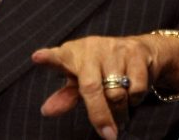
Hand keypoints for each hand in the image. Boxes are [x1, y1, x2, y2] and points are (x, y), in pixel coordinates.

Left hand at [32, 35, 171, 139]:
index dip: (48, 58)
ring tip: (120, 114)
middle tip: (108, 134)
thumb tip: (47, 111)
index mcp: (72, 54)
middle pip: (91, 88)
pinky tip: (133, 95)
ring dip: (120, 110)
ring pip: (117, 92)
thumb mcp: (81, 80)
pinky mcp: (135, 51)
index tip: (37, 58)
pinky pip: (136, 87)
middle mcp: (92, 48)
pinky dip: (135, 99)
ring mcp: (114, 48)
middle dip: (100, 115)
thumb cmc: (101, 69)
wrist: (140, 51)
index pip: (57, 57)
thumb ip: (66, 96)